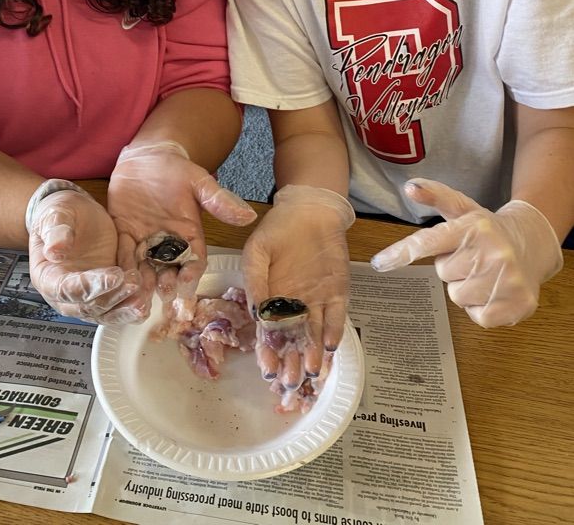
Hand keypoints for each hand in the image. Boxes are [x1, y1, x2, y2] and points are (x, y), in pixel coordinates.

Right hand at [27, 179, 147, 323]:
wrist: (76, 215)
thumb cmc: (61, 214)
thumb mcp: (56, 215)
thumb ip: (56, 232)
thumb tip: (55, 251)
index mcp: (47, 277)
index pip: (66, 289)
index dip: (89, 286)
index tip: (114, 276)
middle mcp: (65, 294)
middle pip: (87, 306)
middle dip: (113, 297)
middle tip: (134, 284)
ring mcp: (86, 296)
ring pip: (105, 312)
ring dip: (124, 309)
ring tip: (143, 303)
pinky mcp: (105, 293)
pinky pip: (117, 307)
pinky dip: (131, 306)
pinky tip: (147, 300)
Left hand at [108, 140, 256, 301]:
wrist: (147, 157)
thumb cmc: (176, 168)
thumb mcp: (199, 182)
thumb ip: (219, 201)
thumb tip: (249, 215)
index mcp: (189, 234)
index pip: (194, 260)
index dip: (192, 273)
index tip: (187, 282)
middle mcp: (167, 244)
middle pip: (169, 270)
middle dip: (167, 283)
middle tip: (163, 292)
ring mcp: (144, 241)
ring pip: (145, 268)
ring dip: (142, 283)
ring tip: (139, 294)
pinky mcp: (124, 235)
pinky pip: (123, 254)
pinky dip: (122, 266)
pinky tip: (120, 277)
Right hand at [242, 185, 354, 390]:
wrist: (309, 210)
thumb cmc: (277, 230)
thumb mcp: (256, 251)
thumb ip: (255, 282)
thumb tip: (257, 314)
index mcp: (271, 300)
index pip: (269, 334)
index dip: (268, 352)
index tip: (267, 370)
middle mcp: (294, 307)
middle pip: (292, 342)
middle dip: (291, 363)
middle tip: (290, 382)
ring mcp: (317, 302)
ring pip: (314, 336)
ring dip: (312, 354)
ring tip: (310, 371)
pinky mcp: (338, 294)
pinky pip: (335, 317)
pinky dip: (333, 331)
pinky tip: (328, 345)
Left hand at [370, 178, 563, 326]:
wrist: (533, 243)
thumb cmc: (489, 228)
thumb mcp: (462, 208)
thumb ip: (435, 195)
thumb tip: (409, 187)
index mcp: (474, 227)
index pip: (428, 242)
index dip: (400, 253)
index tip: (379, 263)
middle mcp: (493, 252)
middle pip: (443, 273)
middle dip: (452, 266)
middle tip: (470, 256)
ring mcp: (508, 280)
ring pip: (458, 297)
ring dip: (466, 287)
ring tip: (483, 271)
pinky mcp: (518, 304)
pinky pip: (477, 316)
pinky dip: (481, 307)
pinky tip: (493, 289)